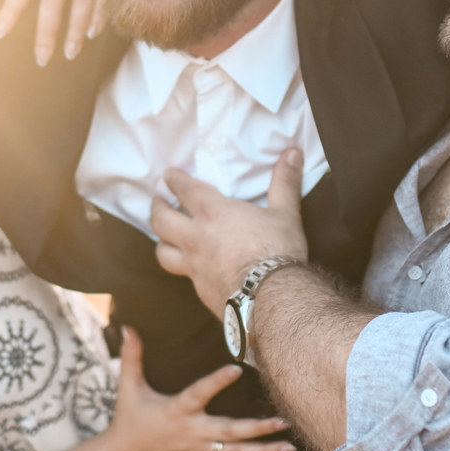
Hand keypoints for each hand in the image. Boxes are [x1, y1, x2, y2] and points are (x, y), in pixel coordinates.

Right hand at [105, 328, 294, 450]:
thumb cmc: (129, 419)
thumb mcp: (128, 388)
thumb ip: (131, 357)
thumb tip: (127, 327)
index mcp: (177, 411)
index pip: (198, 394)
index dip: (216, 382)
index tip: (236, 369)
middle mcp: (192, 432)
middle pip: (229, 432)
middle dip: (257, 429)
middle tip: (282, 421)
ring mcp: (200, 450)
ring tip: (289, 447)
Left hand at [151, 150, 309, 314]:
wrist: (272, 297)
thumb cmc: (278, 251)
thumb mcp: (285, 213)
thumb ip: (285, 182)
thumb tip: (293, 152)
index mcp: (213, 213)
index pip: (184, 190)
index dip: (174, 180)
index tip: (168, 176)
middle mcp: (196, 238)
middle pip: (161, 220)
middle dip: (156, 208)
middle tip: (156, 202)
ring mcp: (194, 266)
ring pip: (162, 252)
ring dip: (160, 241)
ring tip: (163, 237)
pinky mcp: (200, 290)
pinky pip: (183, 276)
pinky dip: (183, 268)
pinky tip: (191, 269)